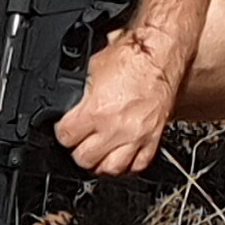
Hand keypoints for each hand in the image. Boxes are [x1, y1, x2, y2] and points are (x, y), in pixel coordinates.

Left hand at [54, 26, 184, 175]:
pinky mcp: (153, 138)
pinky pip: (138, 166)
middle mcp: (116, 127)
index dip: (62, 132)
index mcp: (96, 110)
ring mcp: (136, 136)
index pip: (66, 136)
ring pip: (110, 169)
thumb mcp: (93, 69)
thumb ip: (81, 92)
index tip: (66, 129)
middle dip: (78, 150)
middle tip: (79, 141)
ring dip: (100, 163)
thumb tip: (72, 100)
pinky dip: (127, 165)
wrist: (162, 55)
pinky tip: (120, 157)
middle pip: (85, 158)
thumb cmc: (133, 57)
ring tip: (98, 153)